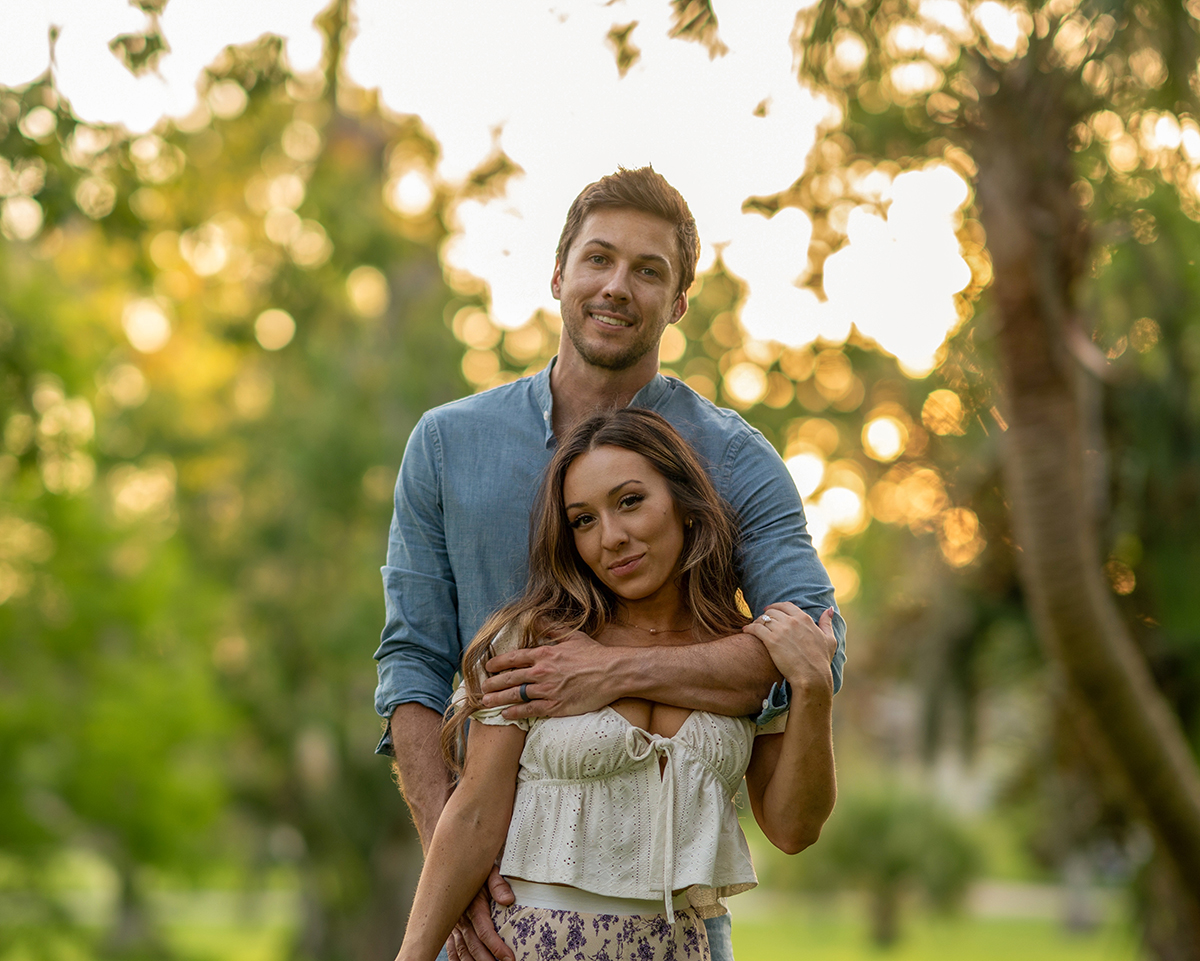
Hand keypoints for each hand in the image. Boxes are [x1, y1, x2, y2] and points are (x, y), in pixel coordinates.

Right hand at [445, 866, 513, 960]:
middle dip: (488, 960)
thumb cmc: (479, 873)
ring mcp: (454, 926)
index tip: (509, 958)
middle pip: (473, 945)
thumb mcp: (490, 872)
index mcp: (473, 905)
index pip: (485, 931)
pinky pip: (452, 950)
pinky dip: (459, 960)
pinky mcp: (450, 930)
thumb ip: (499, 884)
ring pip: (462, 951)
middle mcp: (461, 918)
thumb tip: (508, 899)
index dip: (497, 946)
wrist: (457, 870)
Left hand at [481, 631, 618, 719]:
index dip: (498, 663)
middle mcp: (542, 672)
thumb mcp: (572, 636)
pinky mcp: (556, 706)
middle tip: (482, 687)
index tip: (488, 667)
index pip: (514, 658)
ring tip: (486, 702)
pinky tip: (505, 714)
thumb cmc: (594, 654)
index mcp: (544, 653)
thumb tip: (536, 618)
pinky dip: (515, 712)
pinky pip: (530, 710)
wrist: (612, 673)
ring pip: (516, 695)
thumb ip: (552, 628)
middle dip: (493, 683)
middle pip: (510, 678)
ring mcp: (548, 690)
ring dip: (498, 699)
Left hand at [742, 603, 836, 697]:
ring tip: (753, 627)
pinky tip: (746, 631)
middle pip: (772, 612)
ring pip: (763, 619)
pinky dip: (749, 628)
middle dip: (766, 615)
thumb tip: (829, 609)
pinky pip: (755, 628)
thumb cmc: (821, 660)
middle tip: (761, 621)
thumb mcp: (829, 639)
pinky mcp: (771, 641)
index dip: (776, 607)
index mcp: (804, 618)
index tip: (770, 610)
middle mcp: (792, 621)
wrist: (812, 676)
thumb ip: (827, 623)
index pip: (786, 605)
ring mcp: (781, 630)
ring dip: (757, 622)